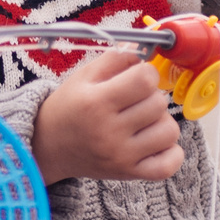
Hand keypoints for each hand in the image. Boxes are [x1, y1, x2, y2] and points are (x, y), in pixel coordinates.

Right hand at [31, 47, 182, 185]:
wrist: (48, 146)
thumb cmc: (69, 107)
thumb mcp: (84, 76)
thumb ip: (117, 57)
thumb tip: (148, 45)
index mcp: (96, 102)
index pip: (145, 79)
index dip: (146, 72)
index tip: (137, 76)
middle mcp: (109, 132)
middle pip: (159, 104)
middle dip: (151, 96)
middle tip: (135, 100)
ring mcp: (121, 156)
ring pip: (170, 132)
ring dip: (161, 122)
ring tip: (144, 120)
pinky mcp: (129, 174)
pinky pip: (169, 165)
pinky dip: (170, 153)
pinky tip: (155, 142)